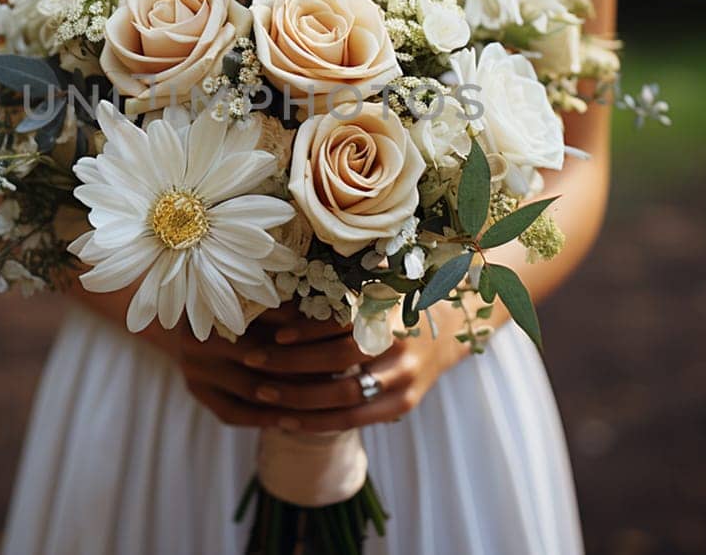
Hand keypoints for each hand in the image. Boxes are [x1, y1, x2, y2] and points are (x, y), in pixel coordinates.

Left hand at [173, 305, 467, 431]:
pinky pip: (355, 419)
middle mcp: (401, 345)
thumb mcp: (378, 282)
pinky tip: (287, 420)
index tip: (274, 332)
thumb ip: (341, 285)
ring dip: (298, 398)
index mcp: (392, 308)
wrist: (452, 328)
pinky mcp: (403, 404)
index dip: (307, 329)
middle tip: (253, 361)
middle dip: (292, 364)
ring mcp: (405, 379)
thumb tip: (282, 288)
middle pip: (340, 360)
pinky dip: (318, 422)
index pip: (344, 321)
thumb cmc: (398, 300)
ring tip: (262, 393)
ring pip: (345, 397)